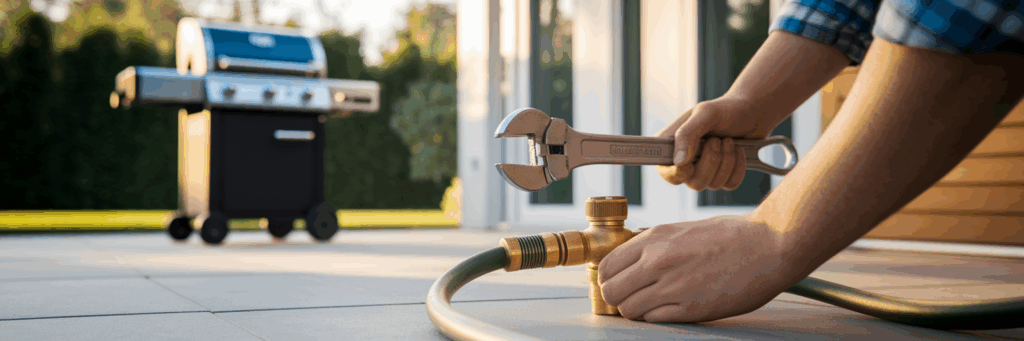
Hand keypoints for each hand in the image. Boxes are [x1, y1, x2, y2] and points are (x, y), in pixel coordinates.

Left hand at [597, 215, 802, 322]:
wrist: (769, 244)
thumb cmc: (733, 235)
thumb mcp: (683, 229)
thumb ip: (656, 245)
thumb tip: (634, 260)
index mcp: (655, 239)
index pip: (606, 266)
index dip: (609, 278)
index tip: (619, 281)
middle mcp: (657, 261)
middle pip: (611, 290)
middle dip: (617, 297)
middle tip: (631, 297)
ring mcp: (672, 286)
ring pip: (628, 309)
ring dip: (635, 310)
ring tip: (652, 305)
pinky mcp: (690, 308)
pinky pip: (653, 320)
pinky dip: (656, 317)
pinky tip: (671, 309)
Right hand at [655, 97, 780, 190]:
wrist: (753, 112)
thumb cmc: (725, 109)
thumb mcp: (705, 114)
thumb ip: (688, 134)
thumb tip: (678, 162)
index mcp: (672, 145)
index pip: (664, 171)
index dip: (676, 173)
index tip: (689, 163)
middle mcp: (686, 161)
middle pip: (692, 182)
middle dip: (710, 162)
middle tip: (716, 140)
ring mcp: (704, 170)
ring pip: (712, 184)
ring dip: (726, 161)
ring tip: (728, 141)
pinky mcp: (723, 176)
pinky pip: (729, 184)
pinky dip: (738, 167)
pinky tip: (738, 150)